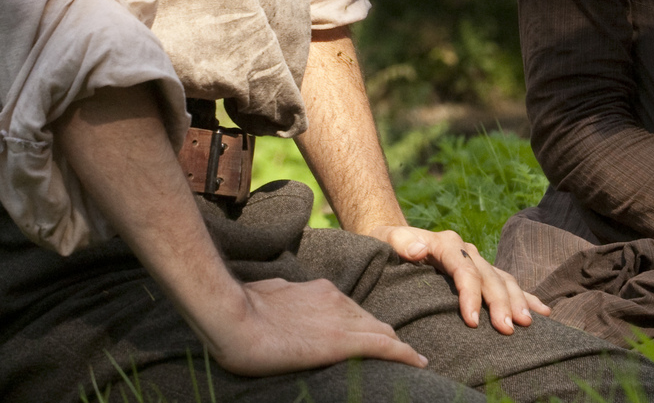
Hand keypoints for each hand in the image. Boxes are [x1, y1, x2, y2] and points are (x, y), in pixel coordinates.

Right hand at [195, 276, 427, 375]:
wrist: (235, 318)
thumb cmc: (239, 310)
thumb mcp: (265, 296)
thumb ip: (281, 301)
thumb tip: (278, 306)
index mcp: (316, 290)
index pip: (350, 310)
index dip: (363, 325)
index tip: (369, 337)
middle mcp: (335, 299)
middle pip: (371, 321)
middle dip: (384, 336)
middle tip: (398, 353)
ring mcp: (342, 318)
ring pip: (381, 332)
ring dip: (394, 346)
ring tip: (411, 361)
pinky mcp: (344, 341)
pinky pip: (385, 346)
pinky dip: (405, 354)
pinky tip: (419, 362)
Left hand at [367, 224, 551, 333]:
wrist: (394, 238)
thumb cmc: (386, 242)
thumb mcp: (386, 238)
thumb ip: (401, 242)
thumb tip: (419, 249)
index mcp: (446, 243)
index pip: (464, 270)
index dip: (471, 295)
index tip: (472, 321)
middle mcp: (466, 251)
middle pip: (489, 277)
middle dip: (500, 303)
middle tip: (509, 329)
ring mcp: (477, 261)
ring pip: (504, 280)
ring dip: (518, 301)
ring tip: (528, 323)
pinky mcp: (482, 272)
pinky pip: (508, 283)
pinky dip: (526, 296)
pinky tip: (542, 312)